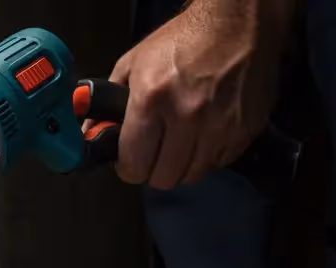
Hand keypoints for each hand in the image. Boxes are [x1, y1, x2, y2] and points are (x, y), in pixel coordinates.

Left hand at [110, 0, 290, 188]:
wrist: (236, 21)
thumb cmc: (182, 40)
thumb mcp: (132, 64)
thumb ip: (108, 103)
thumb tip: (91, 132)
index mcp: (152, 98)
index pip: (134, 165)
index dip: (128, 166)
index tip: (130, 159)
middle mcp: (188, 115)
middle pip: (163, 178)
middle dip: (154, 168)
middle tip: (155, 150)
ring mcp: (220, 125)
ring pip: (192, 175)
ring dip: (182, 164)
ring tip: (179, 141)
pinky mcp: (245, 129)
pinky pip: (219, 162)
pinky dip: (208, 155)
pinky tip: (204, 132)